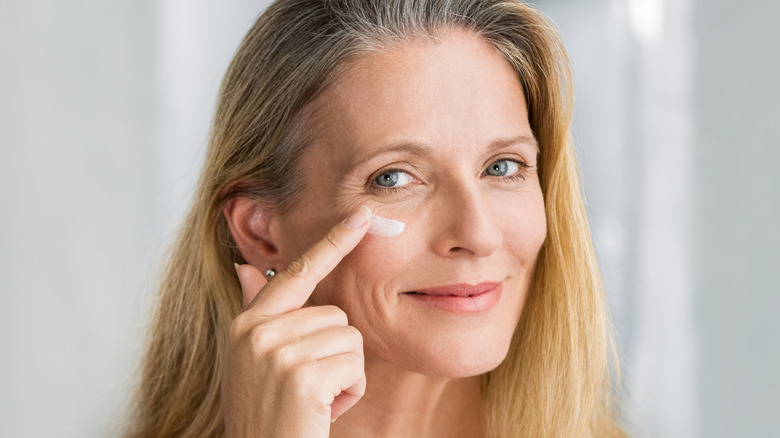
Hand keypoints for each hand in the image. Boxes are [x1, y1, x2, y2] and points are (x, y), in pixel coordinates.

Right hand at [222, 206, 371, 437]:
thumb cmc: (268, 414)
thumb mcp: (253, 361)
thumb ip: (255, 312)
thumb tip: (244, 268)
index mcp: (247, 324)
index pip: (296, 273)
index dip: (331, 243)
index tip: (360, 215)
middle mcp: (256, 332)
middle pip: (336, 314)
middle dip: (337, 353)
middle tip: (310, 388)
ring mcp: (275, 352)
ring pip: (350, 338)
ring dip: (345, 375)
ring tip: (315, 401)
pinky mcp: (300, 377)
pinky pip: (354, 365)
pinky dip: (350, 392)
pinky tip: (324, 412)